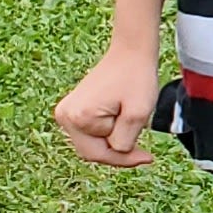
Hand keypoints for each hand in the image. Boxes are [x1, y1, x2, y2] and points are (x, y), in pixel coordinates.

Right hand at [54, 45, 161, 166]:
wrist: (130, 53)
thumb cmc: (136, 78)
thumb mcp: (138, 114)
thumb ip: (125, 141)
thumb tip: (116, 152)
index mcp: (78, 117)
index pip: (99, 154)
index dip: (125, 160)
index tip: (148, 158)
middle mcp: (65, 116)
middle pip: (92, 151)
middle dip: (118, 151)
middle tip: (143, 149)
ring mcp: (66, 112)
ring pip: (93, 143)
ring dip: (114, 141)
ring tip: (133, 125)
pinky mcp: (72, 109)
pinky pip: (91, 133)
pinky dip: (109, 133)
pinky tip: (124, 122)